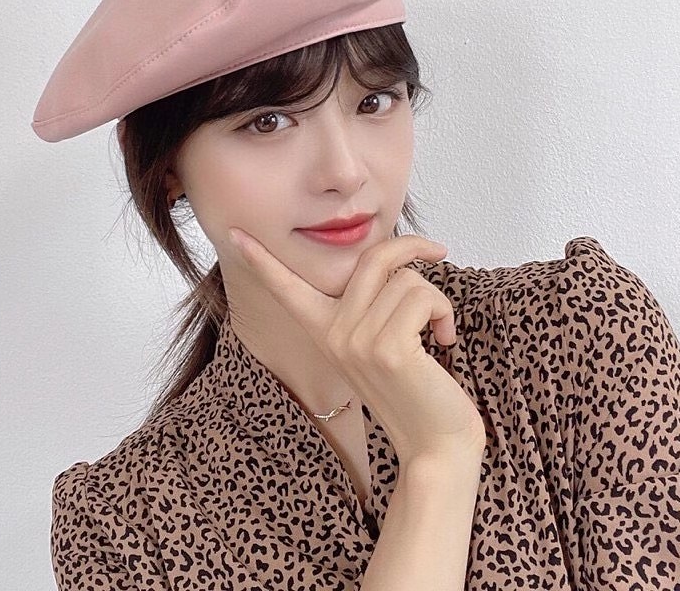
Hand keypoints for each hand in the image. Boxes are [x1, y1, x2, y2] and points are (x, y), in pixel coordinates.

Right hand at [227, 229, 486, 469]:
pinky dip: (444, 312)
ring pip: (407, 279)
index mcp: (324, 330)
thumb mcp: (379, 342)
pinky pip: (424, 297)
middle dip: (412, 246)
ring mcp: (356, 341)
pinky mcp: (387, 349)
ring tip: (438, 330)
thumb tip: (391, 257)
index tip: (234, 233)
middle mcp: (333, 333)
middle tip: (437, 250)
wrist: (437, 447)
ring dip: (436, 299)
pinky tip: (444, 339)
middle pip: (372, 257)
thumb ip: (370, 305)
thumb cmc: (417, 389)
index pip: (285, 286)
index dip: (259, 258)